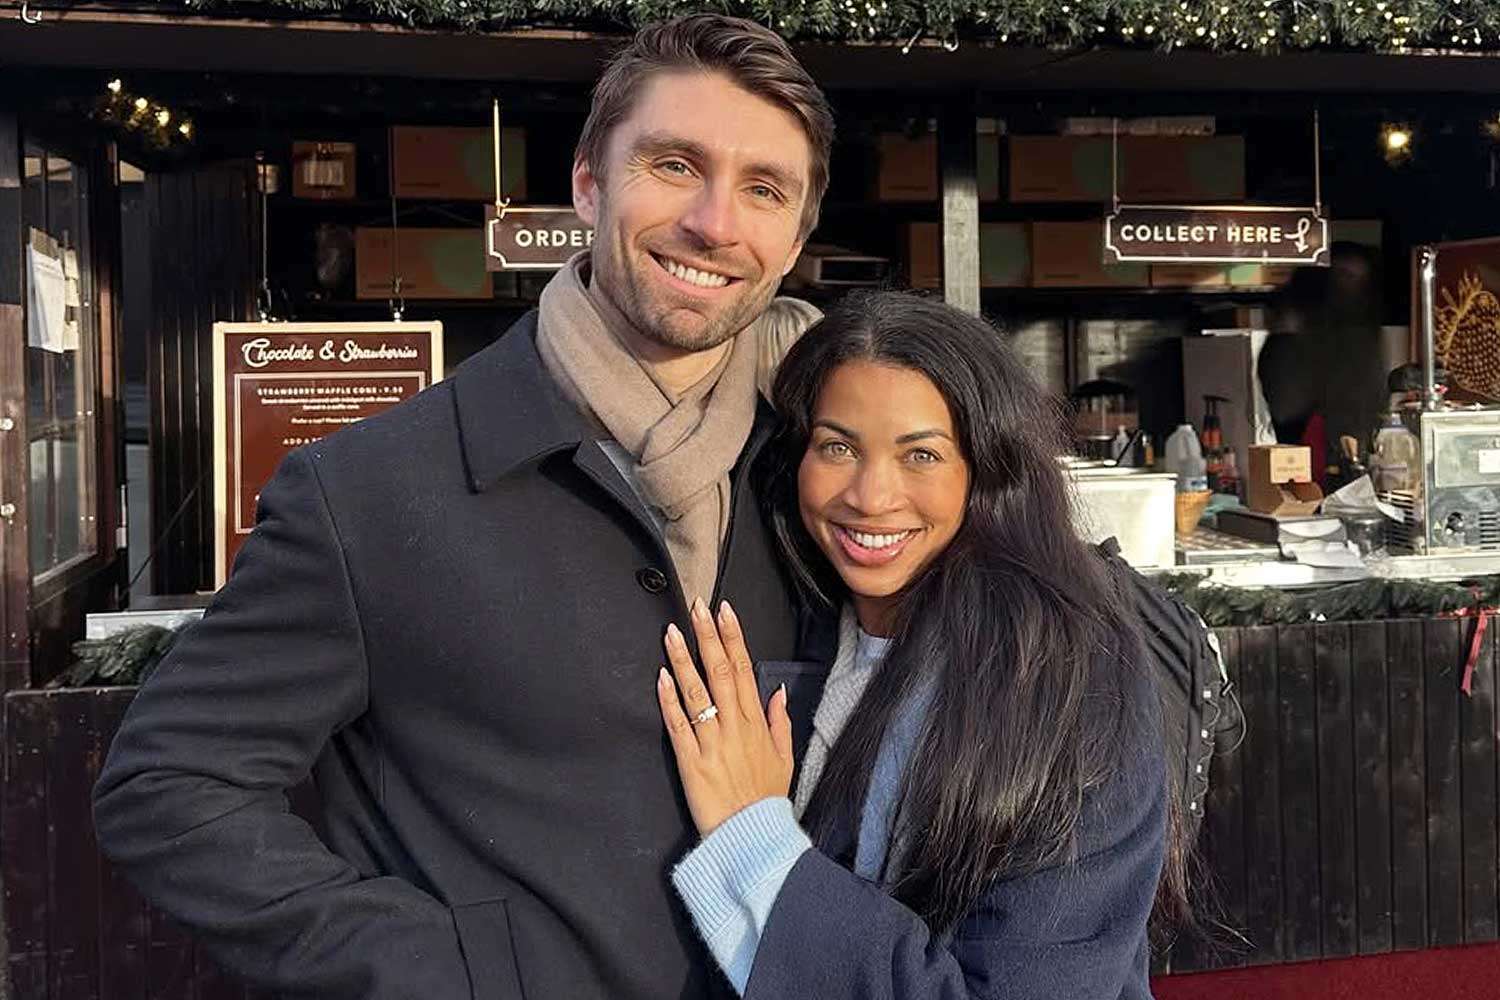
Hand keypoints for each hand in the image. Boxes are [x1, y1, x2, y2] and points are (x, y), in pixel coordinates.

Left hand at [657, 598, 793, 837]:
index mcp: (756, 723)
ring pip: (696, 692)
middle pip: (720, 672)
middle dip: (707, 636)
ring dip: (683, 659)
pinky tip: (661, 677)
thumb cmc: (766, 799)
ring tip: (671, 632)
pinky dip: (669, 700)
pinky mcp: (691, 761)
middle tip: (696, 607)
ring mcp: (711, 742)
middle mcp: (734, 727)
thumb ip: (779, 722)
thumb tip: (775, 691)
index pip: (744, 670)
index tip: (724, 612)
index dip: (733, 638)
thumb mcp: (784, 758)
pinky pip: (678, 725)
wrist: (752, 837)